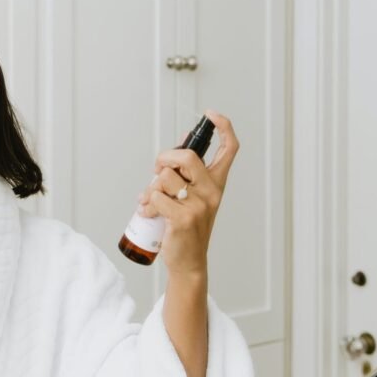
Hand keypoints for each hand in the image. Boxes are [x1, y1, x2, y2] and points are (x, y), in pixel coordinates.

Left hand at [137, 109, 239, 275]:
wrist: (188, 261)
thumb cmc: (186, 228)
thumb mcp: (192, 199)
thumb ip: (185, 177)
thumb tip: (171, 155)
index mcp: (216, 183)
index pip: (229, 149)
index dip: (223, 127)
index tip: (211, 115)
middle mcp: (212, 191)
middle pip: (186, 156)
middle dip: (164, 158)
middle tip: (157, 171)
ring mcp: (199, 205)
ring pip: (165, 177)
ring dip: (151, 188)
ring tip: (150, 201)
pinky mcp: (183, 217)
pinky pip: (155, 197)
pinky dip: (146, 204)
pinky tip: (148, 213)